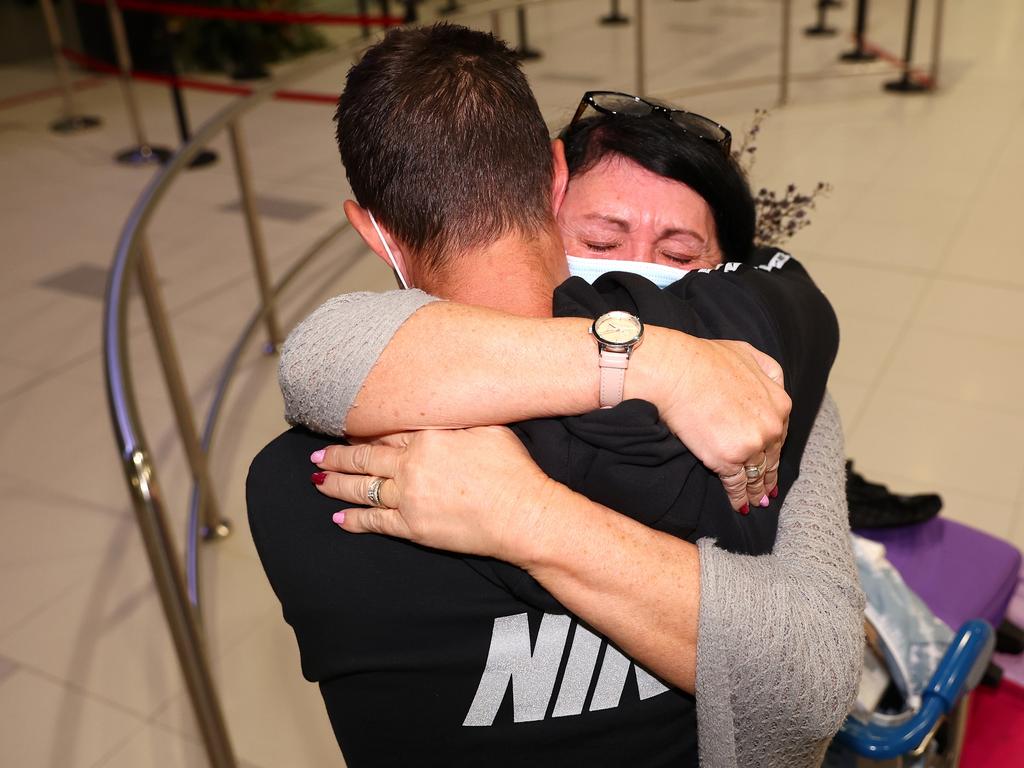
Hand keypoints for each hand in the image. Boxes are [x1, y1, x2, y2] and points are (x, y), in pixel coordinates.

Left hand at [310, 427, 553, 562]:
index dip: (363, 430)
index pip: (385, 430)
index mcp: (427, 436)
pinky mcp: (412, 528)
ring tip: (317, 480)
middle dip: (337, 456)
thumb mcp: (488, 427)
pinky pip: (375, 522)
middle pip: (364, 458)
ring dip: (336, 484)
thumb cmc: (513, 470)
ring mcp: (408, 498)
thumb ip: (459, 416)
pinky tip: (339, 518)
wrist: (522, 514)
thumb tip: (444, 406)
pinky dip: (354, 520)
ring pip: (362, 488)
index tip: (347, 427)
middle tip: (317, 455)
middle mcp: (410, 465)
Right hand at [654, 338, 789, 511]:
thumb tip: (773, 382)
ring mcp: (751, 444)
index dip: (774, 448)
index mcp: (779, 401)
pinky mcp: (729, 459)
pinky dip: (738, 498)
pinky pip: (737, 485)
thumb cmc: (702, 359)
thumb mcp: (747, 354)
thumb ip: (767, 371)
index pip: (780, 432)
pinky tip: (739, 506)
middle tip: (768, 491)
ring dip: (756, 490)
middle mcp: (771, 425)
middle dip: (769, 475)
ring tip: (755, 502)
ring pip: (757, 473)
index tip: (771, 460)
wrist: (675, 371)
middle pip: (772, 456)